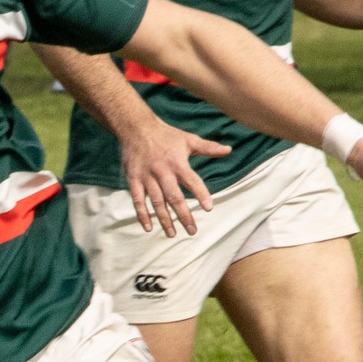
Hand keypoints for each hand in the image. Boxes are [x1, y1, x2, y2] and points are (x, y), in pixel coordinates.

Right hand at [118, 118, 230, 235]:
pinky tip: (149, 228)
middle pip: (174, 197)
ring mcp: (146, 177)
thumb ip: (209, 148)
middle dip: (183, 215)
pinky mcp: (133, 179)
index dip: (201, 194)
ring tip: (173, 234)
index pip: (192, 181)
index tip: (208, 209)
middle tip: (192, 231)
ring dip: (164, 219)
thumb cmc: (166, 135)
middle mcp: (162, 172)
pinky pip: (137, 200)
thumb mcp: (188, 140)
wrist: (136, 127)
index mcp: (177, 163)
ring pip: (156, 202)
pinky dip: (142, 215)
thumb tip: (229, 150)